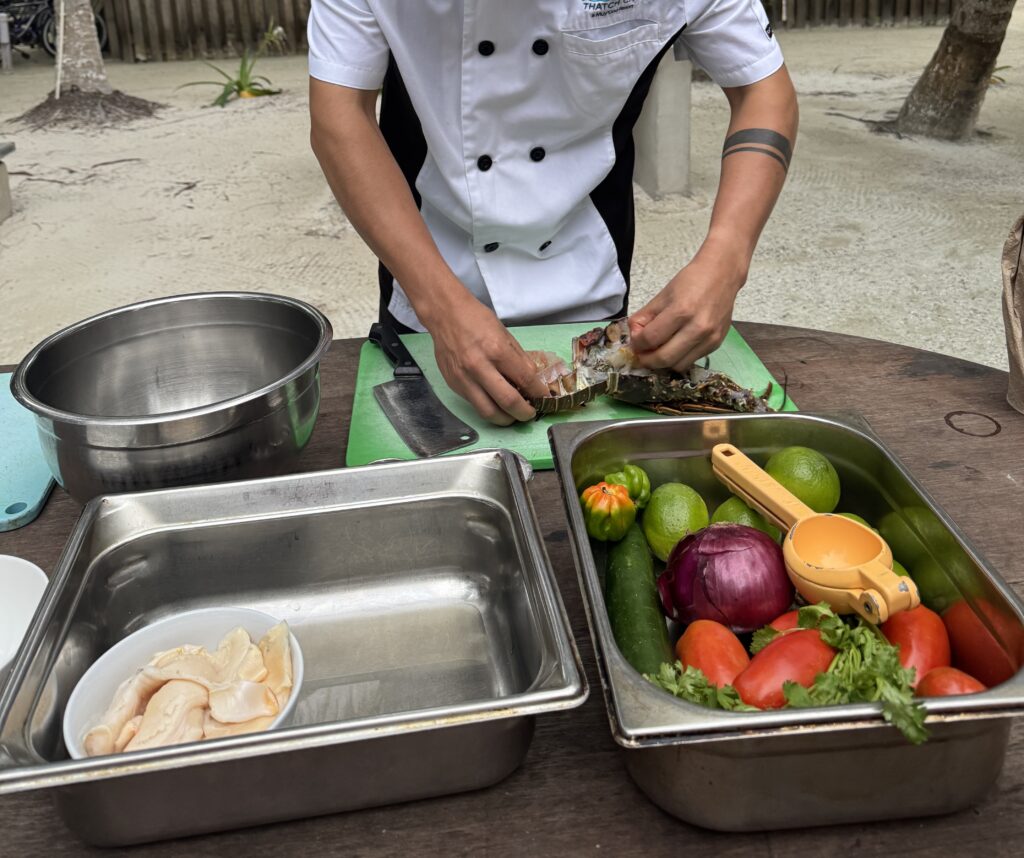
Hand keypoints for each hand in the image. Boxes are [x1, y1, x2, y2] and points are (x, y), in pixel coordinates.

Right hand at [425, 299, 548, 425]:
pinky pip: (474, 404)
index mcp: (497, 350)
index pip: (525, 380)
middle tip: (530, 414)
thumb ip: (519, 359)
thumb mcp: (505, 334)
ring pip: (488, 412)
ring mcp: (464, 378)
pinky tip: (496, 403)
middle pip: (508, 402)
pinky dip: (488, 408)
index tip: (544, 398)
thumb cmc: (476, 319)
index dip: (539, 393)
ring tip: (513, 416)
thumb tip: (531, 380)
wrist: (445, 314)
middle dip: (524, 413)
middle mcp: (479, 367)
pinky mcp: (454, 384)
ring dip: (506, 419)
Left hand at [628, 248, 746, 371]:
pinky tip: (675, 347)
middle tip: (642, 354)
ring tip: (658, 351)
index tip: (635, 341)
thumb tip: (634, 337)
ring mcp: (709, 338)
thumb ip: (645, 317)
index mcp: (681, 311)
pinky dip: (679, 358)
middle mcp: (698, 328)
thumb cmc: (691, 281)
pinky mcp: (717, 344)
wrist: (722, 274)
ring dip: (663, 363)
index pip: (651, 338)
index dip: (637, 343)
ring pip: (678, 365)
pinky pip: (692, 360)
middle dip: (647, 360)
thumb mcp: (662, 296)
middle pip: (664, 358)